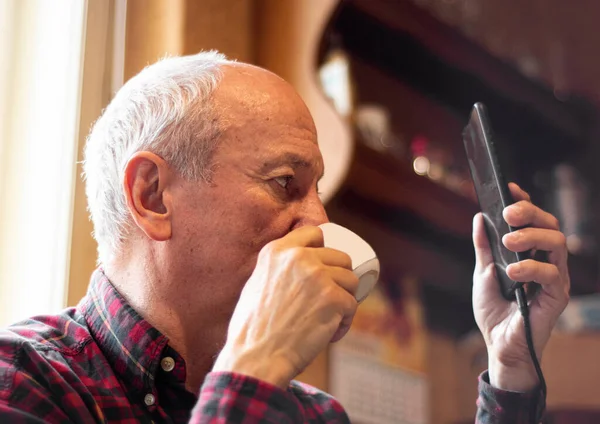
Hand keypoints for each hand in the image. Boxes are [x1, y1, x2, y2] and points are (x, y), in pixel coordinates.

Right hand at [212, 226, 358, 387]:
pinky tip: (329, 334)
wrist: (256, 356)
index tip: (326, 265)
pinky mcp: (334, 297)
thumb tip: (301, 264)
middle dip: (339, 279)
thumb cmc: (253, 329)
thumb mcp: (256, 283)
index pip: (314, 233)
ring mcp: (318, 275)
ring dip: (344, 300)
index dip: (324, 249)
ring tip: (328, 320)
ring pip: (351, 280)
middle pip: (340, 257)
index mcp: (277, 251)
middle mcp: (299, 257)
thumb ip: (277, 268)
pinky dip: (344, 323)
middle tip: (329, 301)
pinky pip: (352, 305)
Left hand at [472, 183, 569, 391]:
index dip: (524, 202)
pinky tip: (513, 272)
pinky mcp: (558, 296)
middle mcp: (545, 262)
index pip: (533, 221)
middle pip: (550, 225)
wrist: (498, 345)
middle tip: (508, 214)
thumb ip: (484, 248)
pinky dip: (531, 268)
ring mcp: (554, 278)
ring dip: (531, 236)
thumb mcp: (483, 273)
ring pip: (557, 243)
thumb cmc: (494, 312)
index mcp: (529, 254)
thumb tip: (480, 217)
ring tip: (508, 242)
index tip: (509, 189)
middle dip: (530, 213)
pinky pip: (553, 273)